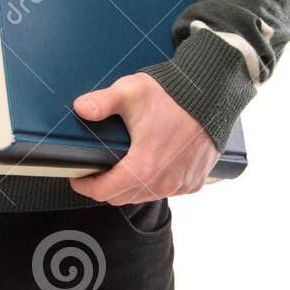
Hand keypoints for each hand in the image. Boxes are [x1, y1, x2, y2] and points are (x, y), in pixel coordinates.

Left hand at [68, 72, 218, 203]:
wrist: (211, 95)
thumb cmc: (172, 95)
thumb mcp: (130, 92)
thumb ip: (102, 102)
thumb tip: (80, 108)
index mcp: (143, 167)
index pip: (104, 192)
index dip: (85, 186)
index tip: (78, 177)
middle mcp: (164, 182)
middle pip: (122, 197)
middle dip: (106, 186)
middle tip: (98, 169)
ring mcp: (181, 184)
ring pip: (145, 196)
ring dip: (130, 186)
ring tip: (122, 166)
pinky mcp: (194, 181)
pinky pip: (167, 190)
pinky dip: (155, 183)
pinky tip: (151, 165)